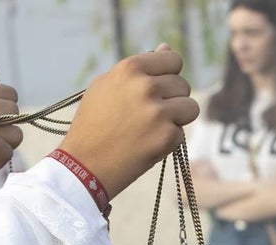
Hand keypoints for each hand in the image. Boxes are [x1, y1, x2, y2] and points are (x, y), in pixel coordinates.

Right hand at [58, 44, 198, 198]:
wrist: (85, 165)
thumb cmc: (93, 124)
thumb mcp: (106, 86)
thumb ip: (138, 69)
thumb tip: (167, 48)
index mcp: (130, 68)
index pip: (173, 60)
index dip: (169, 75)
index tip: (160, 88)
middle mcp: (146, 86)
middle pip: (183, 85)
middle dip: (172, 99)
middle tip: (150, 115)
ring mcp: (158, 112)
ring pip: (191, 108)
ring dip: (177, 118)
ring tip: (153, 128)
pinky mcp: (167, 136)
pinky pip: (181, 132)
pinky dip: (168, 140)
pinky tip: (147, 144)